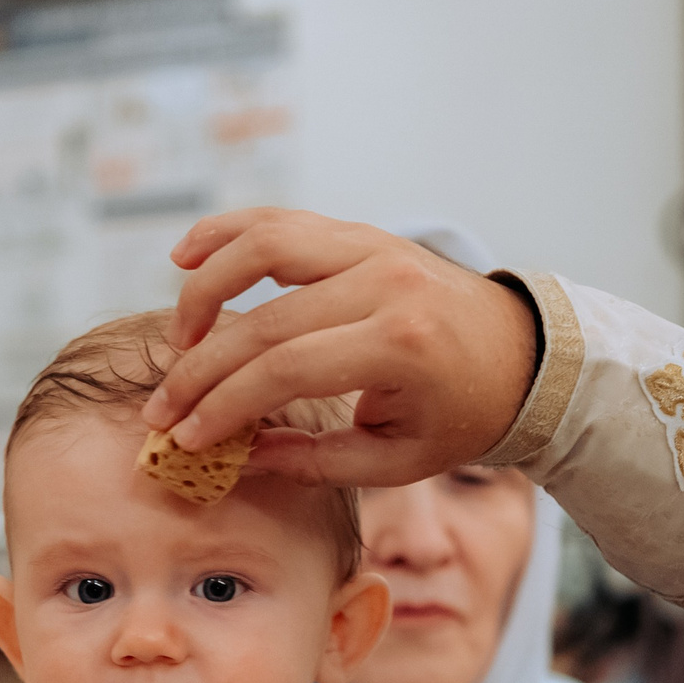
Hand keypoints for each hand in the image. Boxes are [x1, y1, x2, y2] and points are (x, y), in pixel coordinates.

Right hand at [143, 209, 539, 490]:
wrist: (520, 356)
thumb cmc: (459, 417)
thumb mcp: (397, 461)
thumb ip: (314, 461)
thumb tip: (237, 455)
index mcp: (401, 345)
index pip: (286, 369)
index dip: (225, 405)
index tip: (185, 436)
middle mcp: (385, 284)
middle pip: (265, 320)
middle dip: (202, 369)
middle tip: (164, 408)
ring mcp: (373, 247)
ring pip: (264, 247)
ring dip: (205, 288)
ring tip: (177, 337)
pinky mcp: (361, 233)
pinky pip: (283, 221)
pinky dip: (228, 232)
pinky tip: (186, 255)